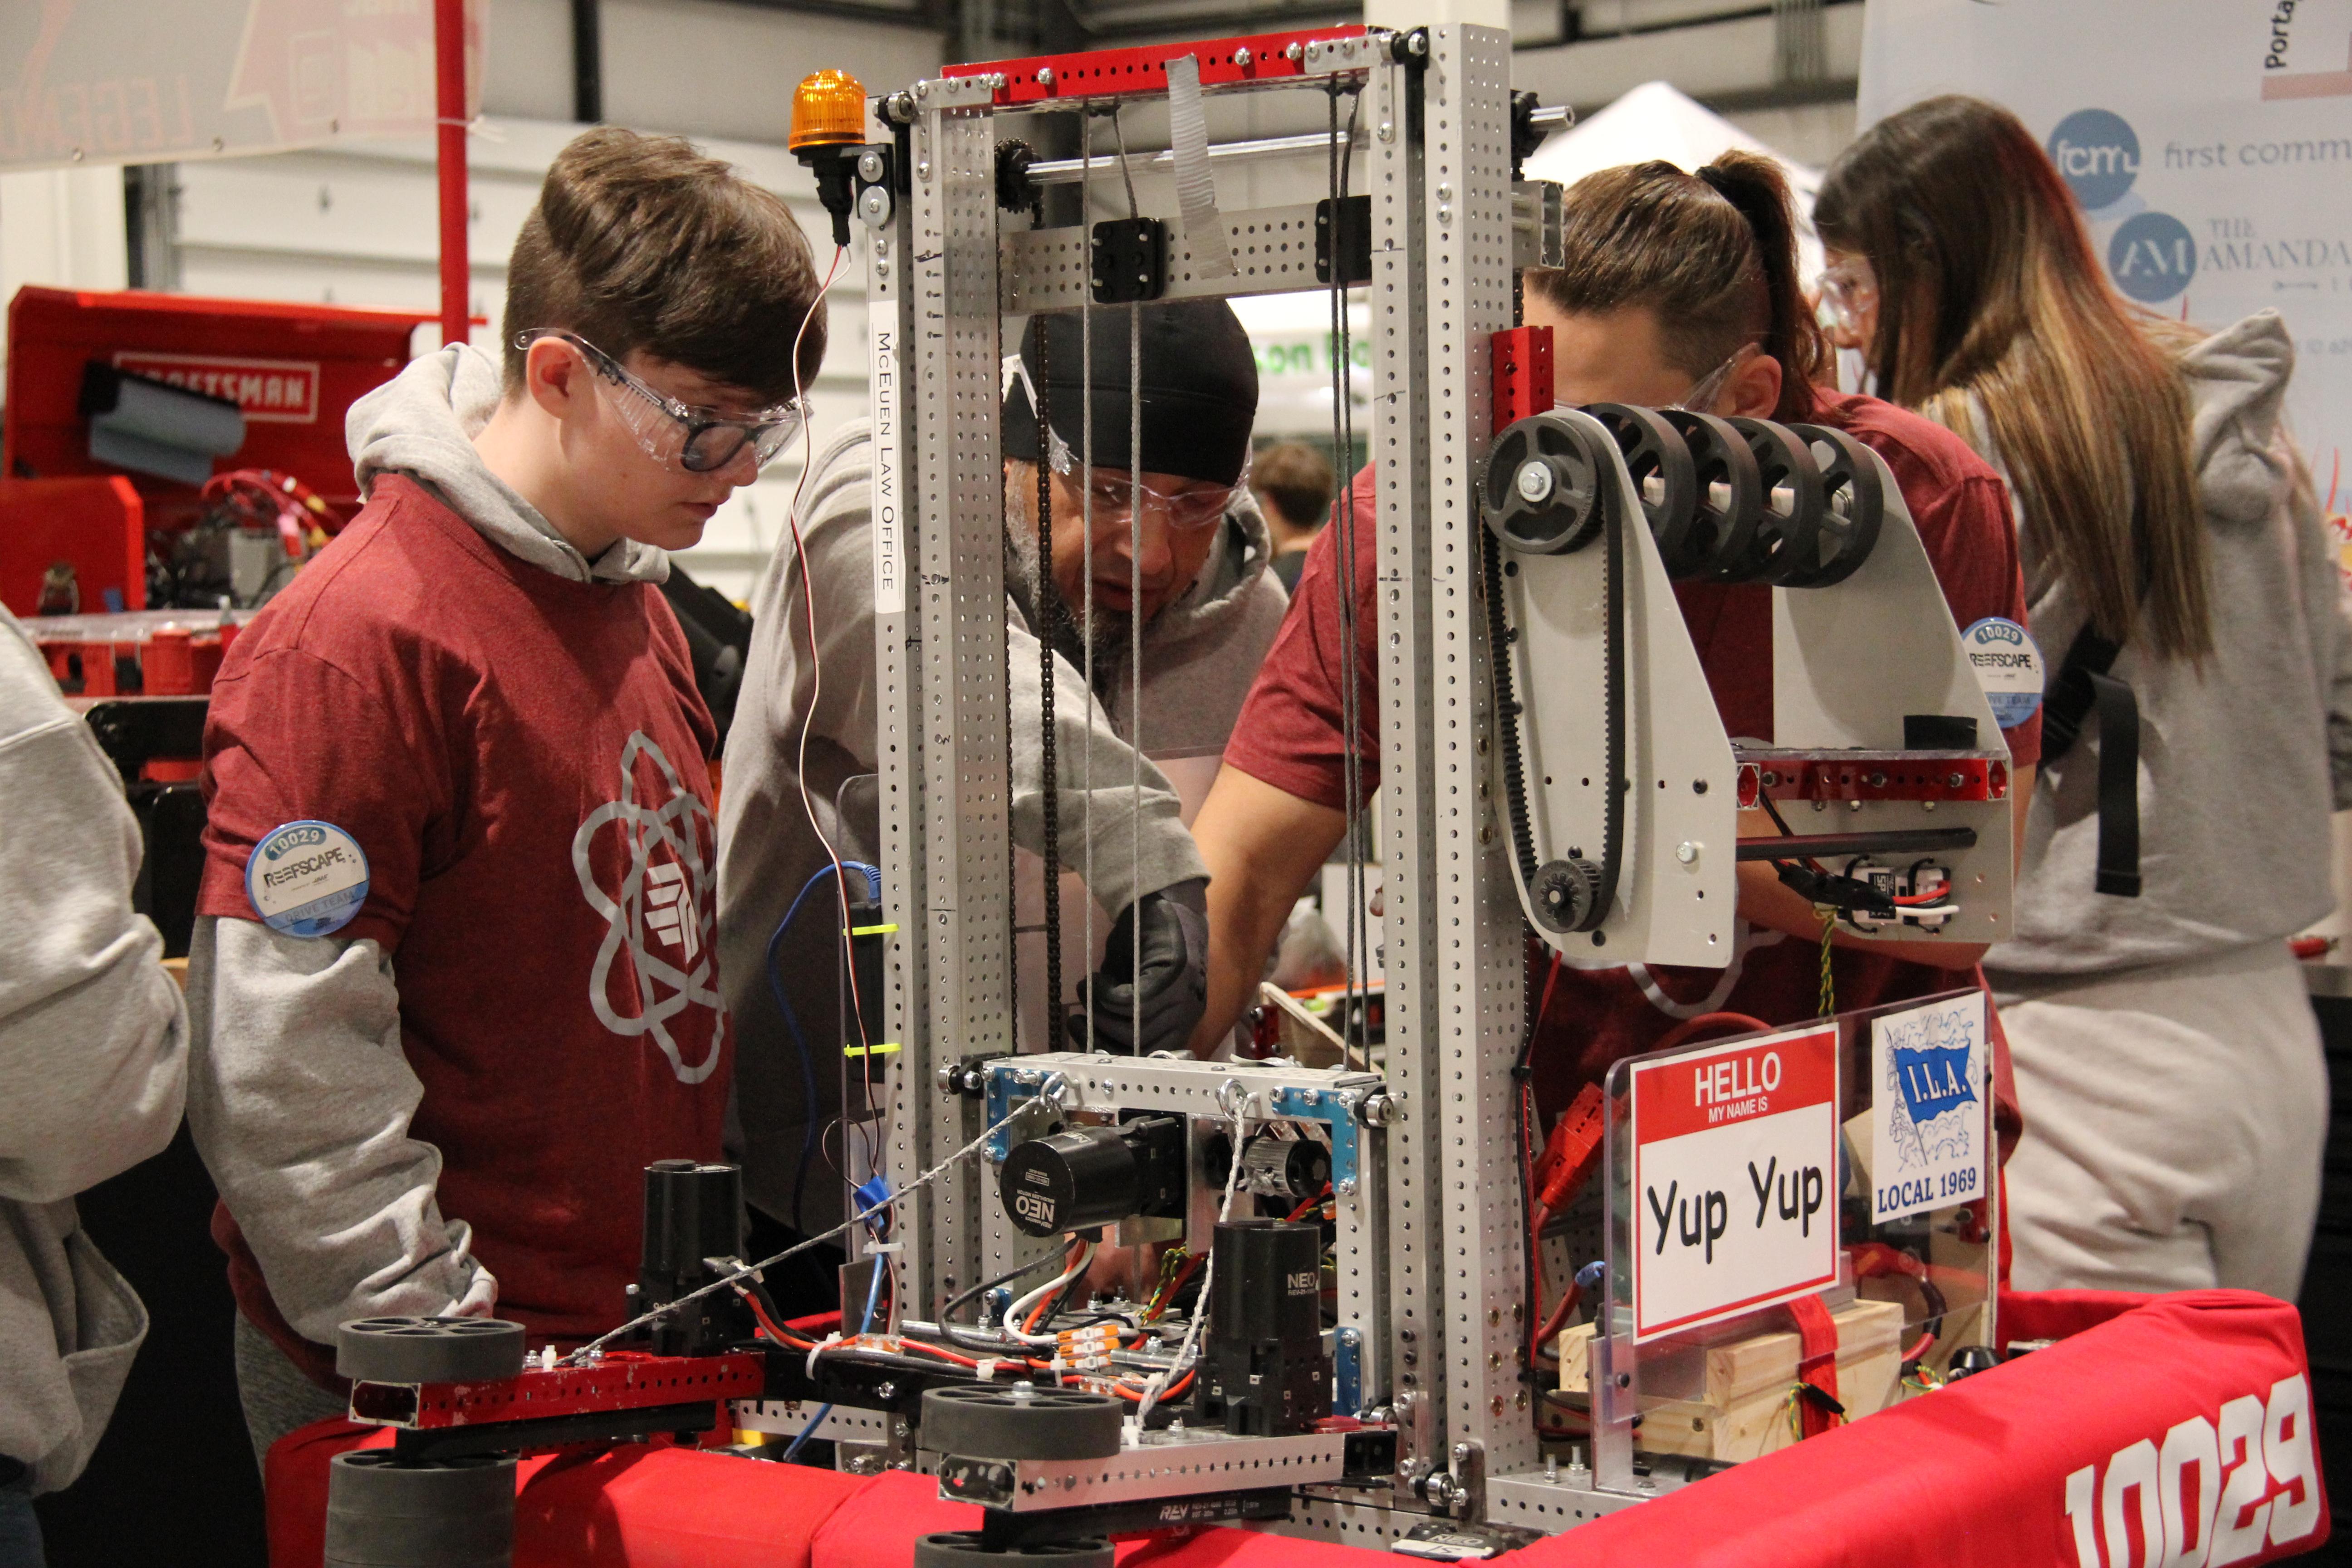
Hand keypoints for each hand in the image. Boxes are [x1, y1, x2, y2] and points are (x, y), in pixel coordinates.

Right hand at [1067, 878, 1207, 1055]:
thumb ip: (1124, 1013)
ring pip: (1135, 1026)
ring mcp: (1184, 994)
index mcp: (1180, 1019)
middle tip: (1077, 1019)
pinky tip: (1096, 978)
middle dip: (1103, 1038)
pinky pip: (1133, 1001)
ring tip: (1085, 990)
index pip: (1152, 1054)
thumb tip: (1096, 1038)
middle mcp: (1187, 1012)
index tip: (1087, 1043)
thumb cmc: (1147, 944)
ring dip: (1100, 1012)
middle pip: (1142, 1047)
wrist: (1166, 900)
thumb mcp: (1134, 986)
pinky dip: (1106, 994)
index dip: (1117, 1053)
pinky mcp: (1173, 974)